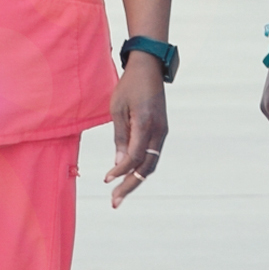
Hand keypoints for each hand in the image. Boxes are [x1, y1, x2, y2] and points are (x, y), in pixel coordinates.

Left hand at [105, 54, 166, 207]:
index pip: (134, 157)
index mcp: (145, 124)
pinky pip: (152, 155)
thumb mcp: (118, 108)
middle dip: (129, 186)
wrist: (149, 67)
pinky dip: (141, 168)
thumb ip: (120, 136)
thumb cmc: (129, 85)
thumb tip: (118, 163)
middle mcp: (158, 131)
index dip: (120, 172)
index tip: (106, 180)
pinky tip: (129, 175)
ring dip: (136, 180)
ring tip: (120, 193)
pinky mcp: (161, 130)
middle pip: (146, 168)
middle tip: (114, 202)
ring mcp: (162, 131)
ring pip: (151, 164)